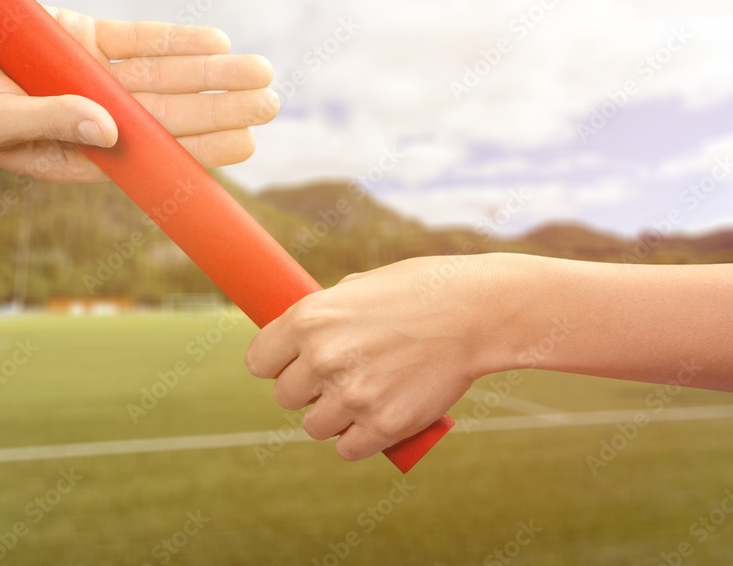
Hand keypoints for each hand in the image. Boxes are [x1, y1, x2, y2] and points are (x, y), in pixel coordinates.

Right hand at [0, 0, 277, 181]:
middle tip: (271, 104)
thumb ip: (50, 122)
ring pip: (163, 78)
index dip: (197, 150)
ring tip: (260, 71)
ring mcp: (91, 78)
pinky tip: (214, 42)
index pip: (149, 156)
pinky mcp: (82, 40)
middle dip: (220, 109)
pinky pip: (136, 41)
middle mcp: (93, 120)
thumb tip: (110, 129)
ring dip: (211, 73)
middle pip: (169, 116)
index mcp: (74, 155)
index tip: (243, 144)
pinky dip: (173, 41)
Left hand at [246, 254, 515, 460]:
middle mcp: (322, 358)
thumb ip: (327, 313)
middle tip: (336, 379)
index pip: (259, 361)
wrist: (477, 313)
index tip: (291, 365)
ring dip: (332, 418)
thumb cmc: (421, 291)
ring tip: (360, 399)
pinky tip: (373, 422)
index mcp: (309, 319)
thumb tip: (301, 334)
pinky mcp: (382, 425)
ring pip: (314, 426)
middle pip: (286, 397)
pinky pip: (348, 449)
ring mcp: (352, 395)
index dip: (276, 364)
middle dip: (307, 391)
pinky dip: (359, 440)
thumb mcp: (361, 287)